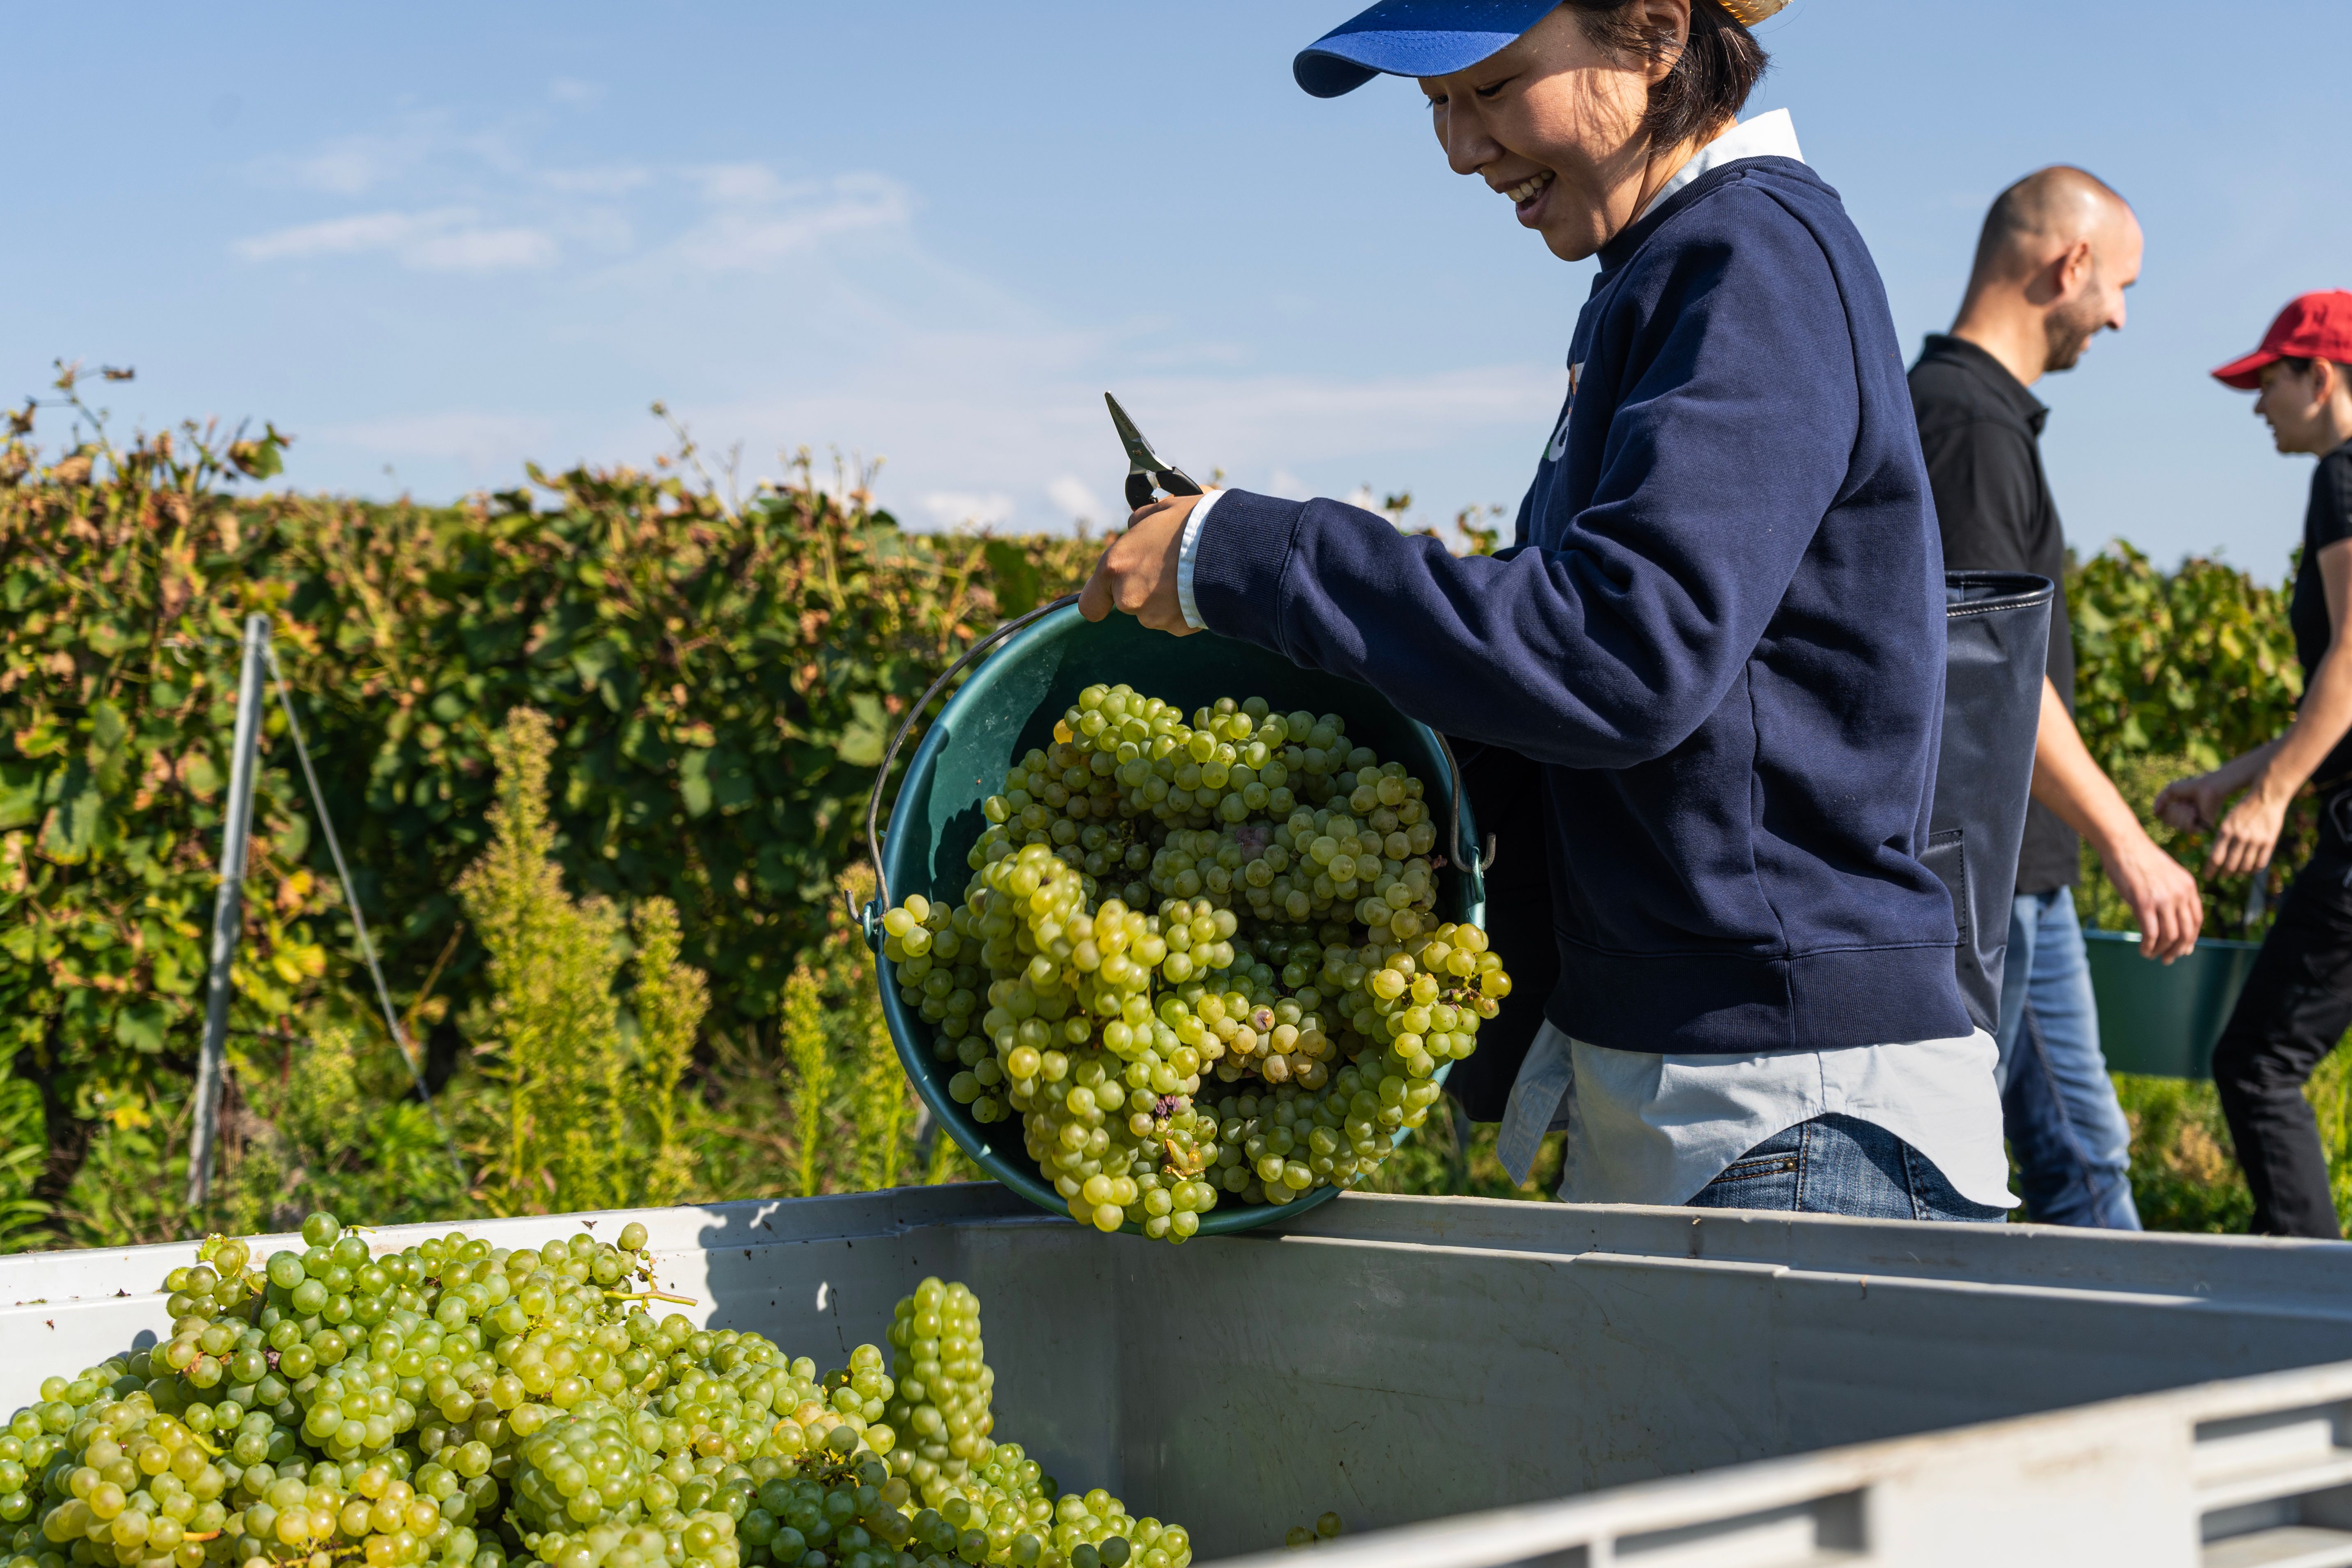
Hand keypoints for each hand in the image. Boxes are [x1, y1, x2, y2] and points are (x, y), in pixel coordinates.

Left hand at [1077, 493, 1203, 635]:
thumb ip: (1140, 522)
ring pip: (1155, 611)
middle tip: (1170, 566)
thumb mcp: (1163, 509)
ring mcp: (1155, 617)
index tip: (1110, 594)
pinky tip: (1201, 587)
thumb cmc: (1196, 524)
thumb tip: (1136, 526)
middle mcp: (1129, 597)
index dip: (1100, 599)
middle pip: (1129, 602)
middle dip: (1146, 588)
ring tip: (1191, 573)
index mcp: (1116, 566)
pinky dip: (1187, 607)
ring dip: (1168, 598)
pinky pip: (1178, 619)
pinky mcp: (1180, 628)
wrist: (1234, 550)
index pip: (1090, 604)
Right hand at [2098, 830, 2201, 962]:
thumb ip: (2173, 893)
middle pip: (2186, 932)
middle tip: (2168, 959)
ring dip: (2162, 951)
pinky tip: (2143, 949)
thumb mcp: (2167, 874)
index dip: (2191, 938)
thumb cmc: (2140, 858)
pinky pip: (2151, 933)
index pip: (2197, 920)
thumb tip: (2172, 918)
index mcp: (2188, 886)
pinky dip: (2148, 946)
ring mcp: (2163, 899)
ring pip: (2170, 936)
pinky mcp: (2143, 903)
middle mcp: (2180, 894)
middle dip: (2178, 950)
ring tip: (2152, 955)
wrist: (2123, 843)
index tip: (2183, 949)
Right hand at [2154, 773, 2227, 832]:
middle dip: (2175, 812)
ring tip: (2192, 807)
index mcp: (2179, 810)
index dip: (2165, 811)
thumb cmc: (2192, 786)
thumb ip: (2160, 801)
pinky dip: (2188, 820)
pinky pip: (2188, 830)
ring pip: (2178, 827)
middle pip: (2170, 823)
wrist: (2207, 787)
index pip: (2165, 818)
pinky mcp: (2204, 827)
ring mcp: (2195, 823)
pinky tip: (2194, 812)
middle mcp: (2187, 818)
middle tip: (2185, 803)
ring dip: (2182, 814)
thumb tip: (2155, 813)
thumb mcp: (2171, 790)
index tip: (2170, 803)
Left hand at [2208, 789, 2287, 878]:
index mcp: (2225, 831)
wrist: (2266, 797)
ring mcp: (2255, 840)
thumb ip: (2223, 838)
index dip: (2210, 870)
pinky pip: (2260, 863)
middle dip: (2224, 874)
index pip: (2215, 858)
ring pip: (2245, 867)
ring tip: (2236, 874)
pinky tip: (2249, 870)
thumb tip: (2217, 857)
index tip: (2207, 877)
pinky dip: (2253, 870)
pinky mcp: (2269, 842)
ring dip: (2239, 873)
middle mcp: (2239, 837)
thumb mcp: (2227, 821)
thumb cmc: (2243, 809)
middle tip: (2223, 876)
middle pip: (2229, 866)